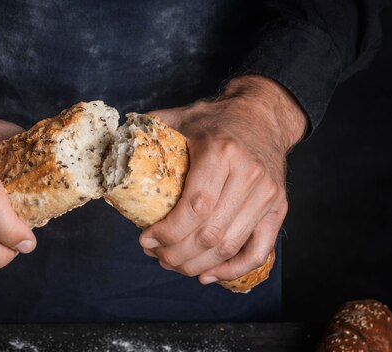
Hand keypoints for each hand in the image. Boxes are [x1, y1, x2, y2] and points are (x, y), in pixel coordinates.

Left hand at [139, 75, 305, 283]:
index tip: (146, 239)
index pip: (195, 206)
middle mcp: (249, 175)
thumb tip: (113, 142)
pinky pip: (259, 250)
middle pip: (210, 232)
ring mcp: (267, 194)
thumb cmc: (216, 120)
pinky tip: (208, 275)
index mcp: (221, 152)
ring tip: (174, 264)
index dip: (168, 231)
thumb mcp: (181, 117)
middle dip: (177, 254)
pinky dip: (233, 269)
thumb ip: (148, 128)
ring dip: (197, 264)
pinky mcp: (278, 208)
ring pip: (229, 245)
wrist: (263, 115)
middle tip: (156, 256)